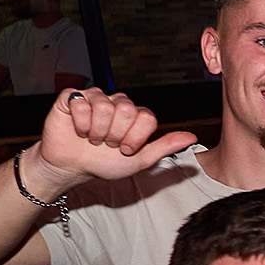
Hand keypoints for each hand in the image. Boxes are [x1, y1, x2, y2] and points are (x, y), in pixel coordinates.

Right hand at [25, 88, 198, 194]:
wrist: (72, 168)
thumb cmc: (104, 163)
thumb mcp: (140, 161)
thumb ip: (165, 147)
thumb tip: (192, 137)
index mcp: (134, 115)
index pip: (147, 117)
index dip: (135, 138)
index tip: (125, 149)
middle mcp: (117, 103)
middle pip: (127, 110)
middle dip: (116, 134)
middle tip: (107, 143)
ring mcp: (95, 98)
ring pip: (104, 107)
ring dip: (97, 130)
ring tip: (92, 138)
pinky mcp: (73, 97)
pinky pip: (81, 102)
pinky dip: (80, 122)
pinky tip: (78, 129)